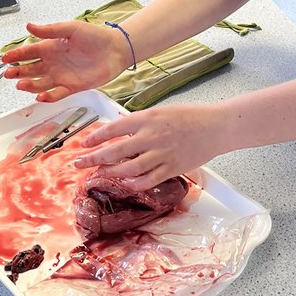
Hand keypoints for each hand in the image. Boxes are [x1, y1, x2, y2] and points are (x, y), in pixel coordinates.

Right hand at [2, 20, 129, 102]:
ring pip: (40, 83)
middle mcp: (54, 63)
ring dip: (29, 85)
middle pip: (30, 70)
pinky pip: (56, 94)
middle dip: (17, 72)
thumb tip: (29, 26)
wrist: (115, 49)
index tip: (5, 58)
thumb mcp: (70, 28)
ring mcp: (62, 76)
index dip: (16, 56)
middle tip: (8, 74)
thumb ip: (49, 30)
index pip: (29, 52)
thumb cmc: (95, 36)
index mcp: (51, 47)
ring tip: (20, 85)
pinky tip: (40, 96)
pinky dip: (48, 96)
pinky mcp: (72, 87)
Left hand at [73, 104, 224, 188]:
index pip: (113, 128)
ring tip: (99, 174)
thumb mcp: (161, 111)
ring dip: (110, 173)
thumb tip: (118, 126)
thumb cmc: (191, 117)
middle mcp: (151, 136)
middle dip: (93, 159)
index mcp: (147, 118)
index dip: (95, 137)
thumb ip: (140, 121)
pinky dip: (134, 183)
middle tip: (79, 164)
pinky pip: (148, 180)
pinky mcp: (172, 168)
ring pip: (128, 168)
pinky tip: (124, 184)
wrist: (216, 126)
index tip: (83, 144)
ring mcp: (161, 154)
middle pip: (115, 151)